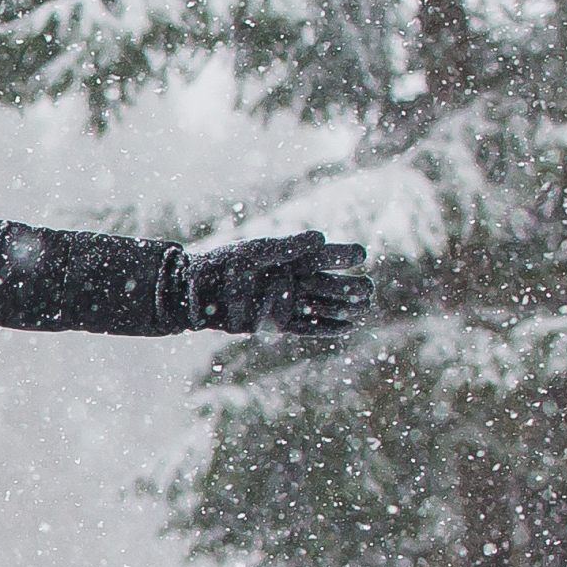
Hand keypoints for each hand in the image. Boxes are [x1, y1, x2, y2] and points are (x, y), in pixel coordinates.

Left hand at [183, 231, 372, 335]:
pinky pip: (306, 328)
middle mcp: (293, 280)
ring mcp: (287, 303)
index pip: (324, 257)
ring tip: (364, 309)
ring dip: (343, 309)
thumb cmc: (225, 264)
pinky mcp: (278, 324)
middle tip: (369, 289)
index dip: (342, 256)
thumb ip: (286, 247)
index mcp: (291, 258)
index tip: (360, 254)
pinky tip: (348, 327)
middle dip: (349, 287)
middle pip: (329, 284)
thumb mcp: (254, 251)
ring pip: (322, 307)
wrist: (197, 292)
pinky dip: (326, 328)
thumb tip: (320, 238)